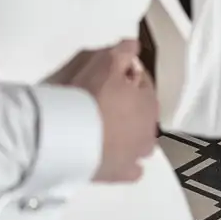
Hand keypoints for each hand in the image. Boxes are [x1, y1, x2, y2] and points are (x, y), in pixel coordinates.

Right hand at [55, 39, 157, 184]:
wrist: (71, 136)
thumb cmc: (90, 97)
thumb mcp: (105, 64)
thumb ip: (122, 52)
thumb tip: (134, 44)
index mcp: (149, 102)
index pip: (142, 83)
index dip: (125, 77)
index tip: (108, 76)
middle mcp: (150, 131)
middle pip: (141, 113)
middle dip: (128, 105)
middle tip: (102, 100)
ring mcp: (137, 156)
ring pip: (139, 142)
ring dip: (129, 134)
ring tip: (104, 128)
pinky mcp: (122, 175)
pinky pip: (131, 169)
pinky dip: (124, 161)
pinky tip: (110, 154)